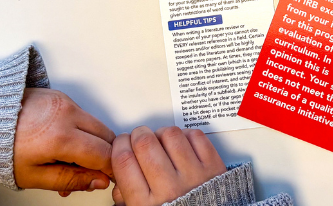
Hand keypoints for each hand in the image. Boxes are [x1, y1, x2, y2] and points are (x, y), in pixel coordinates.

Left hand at [13, 88, 115, 194]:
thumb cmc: (0, 149)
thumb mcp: (34, 176)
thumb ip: (70, 179)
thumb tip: (96, 181)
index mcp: (61, 138)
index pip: (104, 154)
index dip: (109, 170)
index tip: (107, 178)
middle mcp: (67, 114)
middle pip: (106, 136)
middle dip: (104, 156)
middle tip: (89, 171)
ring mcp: (65, 101)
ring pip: (96, 124)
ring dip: (92, 142)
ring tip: (70, 159)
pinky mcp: (60, 95)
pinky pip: (82, 114)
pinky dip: (80, 129)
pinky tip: (63, 142)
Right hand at [111, 126, 225, 205]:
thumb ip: (127, 194)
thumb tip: (121, 173)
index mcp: (146, 203)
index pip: (124, 161)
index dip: (120, 144)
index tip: (122, 142)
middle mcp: (170, 188)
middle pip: (145, 143)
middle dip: (138, 134)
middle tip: (139, 137)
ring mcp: (193, 176)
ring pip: (170, 135)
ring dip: (162, 133)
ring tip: (161, 140)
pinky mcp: (213, 167)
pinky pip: (196, 136)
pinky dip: (186, 134)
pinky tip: (181, 143)